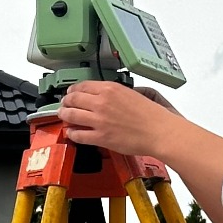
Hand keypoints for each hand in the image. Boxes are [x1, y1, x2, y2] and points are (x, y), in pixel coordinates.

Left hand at [56, 81, 183, 157]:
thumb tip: (109, 95)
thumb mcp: (134, 92)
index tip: (71, 92)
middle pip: (73, 99)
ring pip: (71, 115)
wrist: (159, 131)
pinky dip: (72, 133)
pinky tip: (72, 133)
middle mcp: (102, 102)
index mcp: (111, 89)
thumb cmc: (152, 115)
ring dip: (64, 115)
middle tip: (64, 105)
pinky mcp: (100, 137)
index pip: (82, 85)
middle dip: (65, 102)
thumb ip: (117, 92)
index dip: (73, 90)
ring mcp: (99, 120)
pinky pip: (78, 135)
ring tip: (64, 117)